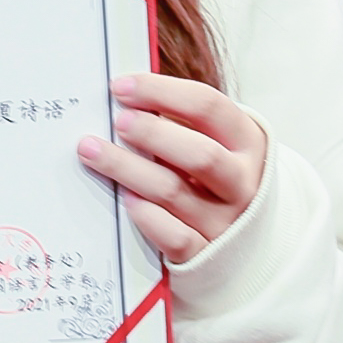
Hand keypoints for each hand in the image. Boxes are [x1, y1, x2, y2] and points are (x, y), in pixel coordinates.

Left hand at [75, 73, 268, 263]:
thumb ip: (183, 122)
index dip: (162, 92)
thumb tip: (126, 99)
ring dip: (128, 168)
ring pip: (174, 192)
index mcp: (247, 144)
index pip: (209, 108)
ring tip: (92, 150)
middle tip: (118, 120)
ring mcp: (227, 222)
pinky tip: (124, 198)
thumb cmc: (218, 178)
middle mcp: (242, 183)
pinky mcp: (207, 255)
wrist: (250, 241)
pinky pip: (173, 236)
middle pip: (200, 154)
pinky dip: (146, 215)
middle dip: (153, 133)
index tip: (122, 87)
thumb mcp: (217, 143)